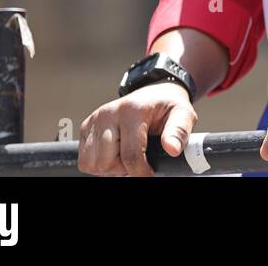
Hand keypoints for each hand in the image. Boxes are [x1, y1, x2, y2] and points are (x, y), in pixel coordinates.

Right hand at [78, 81, 197, 176]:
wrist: (154, 92)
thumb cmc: (167, 106)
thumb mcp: (183, 114)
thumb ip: (179, 131)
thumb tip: (172, 149)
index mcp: (132, 110)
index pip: (130, 154)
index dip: (141, 172)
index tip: (150, 174)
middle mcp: (109, 113)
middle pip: (106, 162)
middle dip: (123, 170)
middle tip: (138, 163)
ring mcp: (95, 119)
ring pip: (91, 163)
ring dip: (109, 168)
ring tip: (126, 159)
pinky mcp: (87, 127)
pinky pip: (84, 159)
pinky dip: (98, 164)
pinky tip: (115, 155)